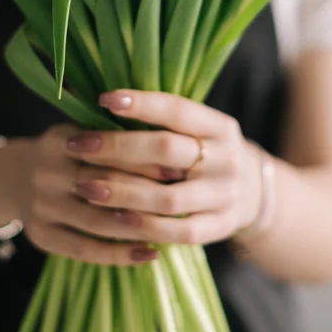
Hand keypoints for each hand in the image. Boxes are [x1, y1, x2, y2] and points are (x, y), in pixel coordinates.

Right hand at [9, 124, 170, 265]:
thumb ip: (116, 132)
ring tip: (173, 230)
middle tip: (183, 200)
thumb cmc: (68, 152)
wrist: (14, 178)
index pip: (108, 150)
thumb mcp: (83, 131)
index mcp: (59, 140)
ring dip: (138, 228)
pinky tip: (150, 255)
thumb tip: (171, 137)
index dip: (145, 159)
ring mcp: (41, 206)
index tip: (179, 167)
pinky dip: (119, 254)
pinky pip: (84, 249)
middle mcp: (45, 172)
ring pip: (97, 221)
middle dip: (145, 194)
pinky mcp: (41, 235)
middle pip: (103, 185)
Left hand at [64, 90, 263, 245]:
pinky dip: (145, 226)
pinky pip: (178, 232)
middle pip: (168, 150)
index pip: (178, 110)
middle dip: (118, 147)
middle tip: (79, 145)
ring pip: (168, 197)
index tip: (104, 99)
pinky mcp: (219, 227)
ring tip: (85, 185)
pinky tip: (115, 218)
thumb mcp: (197, 130)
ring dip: (122, 192)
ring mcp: (224, 196)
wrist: (253, 193)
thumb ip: (159, 120)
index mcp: (220, 126)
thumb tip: (101, 100)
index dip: (141, 104)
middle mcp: (226, 159)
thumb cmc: (206, 153)